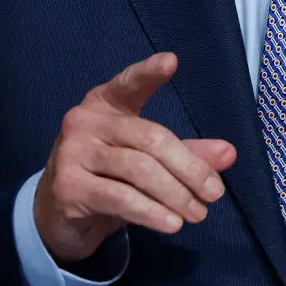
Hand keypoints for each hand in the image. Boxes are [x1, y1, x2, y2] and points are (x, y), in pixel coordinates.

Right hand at [34, 52, 237, 262]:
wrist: (57, 213)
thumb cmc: (106, 175)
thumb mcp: (144, 160)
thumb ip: (185, 153)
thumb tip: (228, 153)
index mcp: (104, 104)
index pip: (128, 84)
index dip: (148, 73)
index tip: (172, 61)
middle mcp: (84, 121)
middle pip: (149, 138)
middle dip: (188, 167)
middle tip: (214, 192)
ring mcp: (73, 153)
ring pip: (138, 170)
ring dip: (175, 195)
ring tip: (198, 213)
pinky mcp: (68, 186)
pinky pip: (120, 197)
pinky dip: (151, 213)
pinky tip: (172, 223)